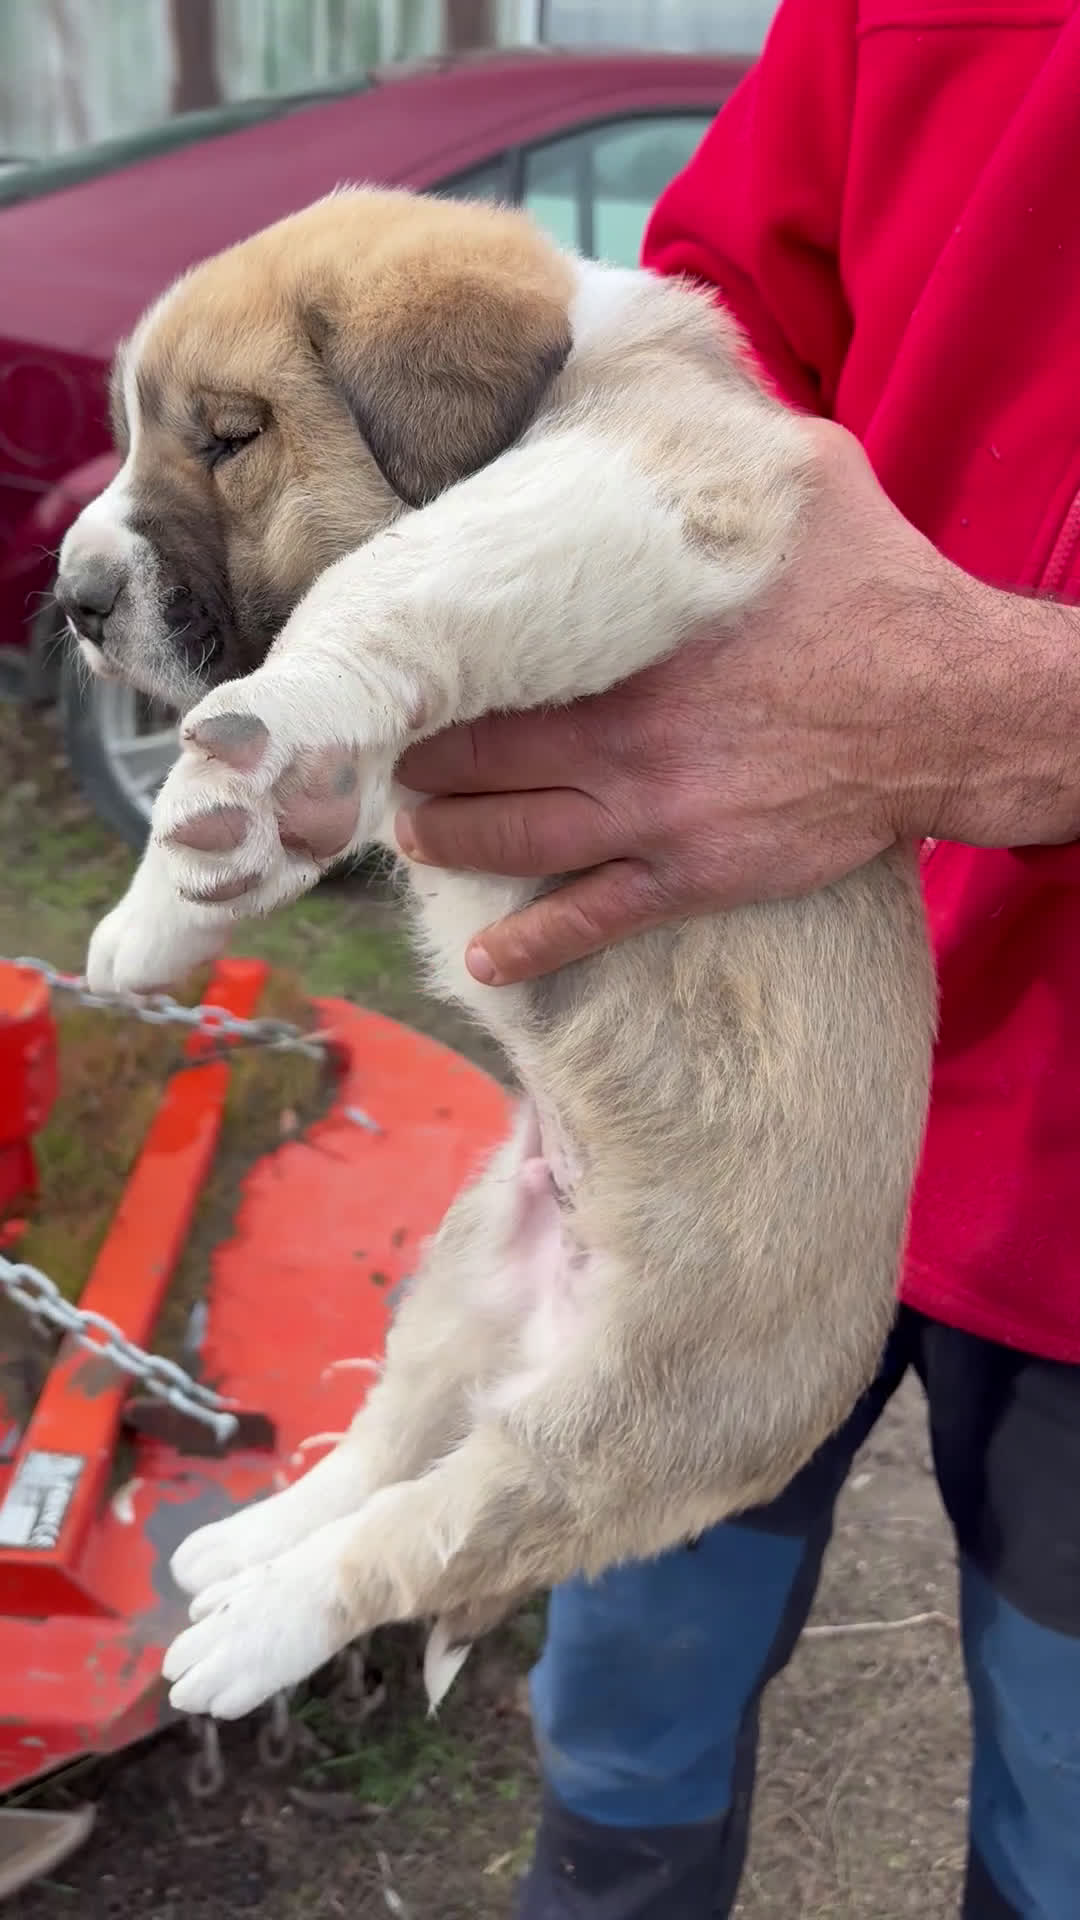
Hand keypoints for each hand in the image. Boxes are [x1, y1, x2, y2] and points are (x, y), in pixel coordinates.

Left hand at [396, 420, 1037, 984]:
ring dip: (450, 839)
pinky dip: (532, 945)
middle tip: (388, 752)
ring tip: (415, 829)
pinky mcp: (694, 873)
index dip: (436, 668)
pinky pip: (594, 918)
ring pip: (514, 838)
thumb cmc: (877, 589)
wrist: (952, 708)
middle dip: (422, 760)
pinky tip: (487, 959)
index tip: (398, 666)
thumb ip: (710, 443)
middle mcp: (622, 735)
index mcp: (628, 642)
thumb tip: (651, 384)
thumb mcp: (800, 479)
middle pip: (481, 757)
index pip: (494, 658)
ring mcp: (654, 814)